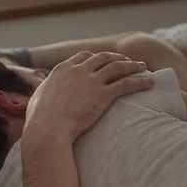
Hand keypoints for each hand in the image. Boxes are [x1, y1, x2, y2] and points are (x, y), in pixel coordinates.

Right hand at [23, 51, 153, 144]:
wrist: (47, 130)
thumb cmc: (39, 121)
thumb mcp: (38, 99)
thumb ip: (45, 92)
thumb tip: (43, 96)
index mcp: (62, 70)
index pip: (83, 56)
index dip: (96, 57)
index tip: (104, 60)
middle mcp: (78, 71)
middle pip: (103, 57)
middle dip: (117, 57)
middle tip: (127, 61)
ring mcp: (91, 81)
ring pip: (118, 67)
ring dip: (133, 65)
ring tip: (143, 67)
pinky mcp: (103, 95)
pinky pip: (126, 84)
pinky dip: (140, 82)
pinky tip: (149, 83)